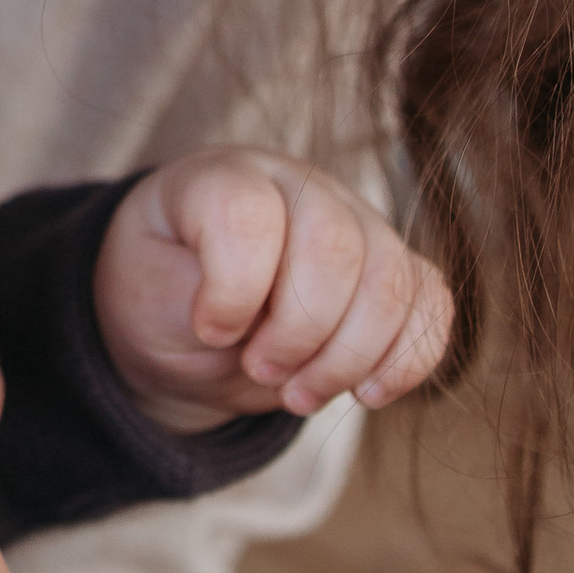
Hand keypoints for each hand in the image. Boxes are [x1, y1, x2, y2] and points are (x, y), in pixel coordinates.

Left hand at [94, 149, 451, 434]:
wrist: (188, 321)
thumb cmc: (163, 295)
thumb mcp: (143, 294)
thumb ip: (187, 295)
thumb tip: (249, 320)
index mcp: (224, 177)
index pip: (246, 212)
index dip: (234, 287)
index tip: (210, 331)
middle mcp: (299, 186)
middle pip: (333, 247)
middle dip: (299, 332)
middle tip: (260, 370)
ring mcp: (356, 221)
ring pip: (390, 282)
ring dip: (348, 359)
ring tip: (299, 395)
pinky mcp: (394, 269)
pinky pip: (431, 305)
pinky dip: (406, 361)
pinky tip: (366, 394)